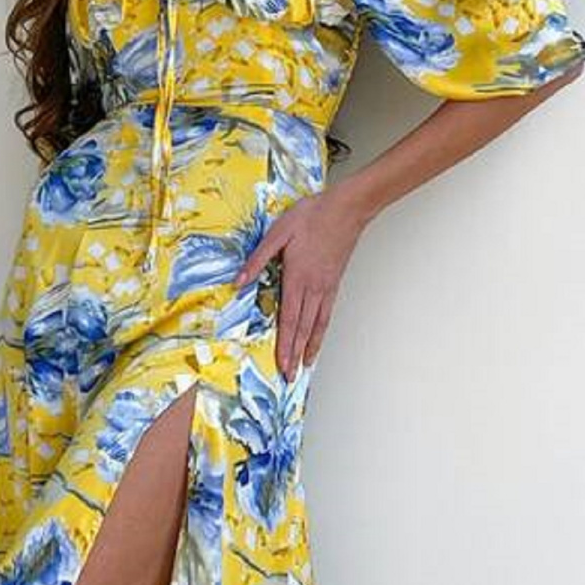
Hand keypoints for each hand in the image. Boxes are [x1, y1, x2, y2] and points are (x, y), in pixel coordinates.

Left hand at [237, 190, 365, 377]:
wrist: (346, 208)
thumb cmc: (312, 215)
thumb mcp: (277, 233)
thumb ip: (257, 259)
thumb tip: (237, 282)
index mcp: (297, 277)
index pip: (288, 319)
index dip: (284, 345)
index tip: (282, 364)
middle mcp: (313, 287)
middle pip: (303, 329)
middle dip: (295, 355)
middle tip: (291, 377)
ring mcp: (326, 287)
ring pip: (317, 325)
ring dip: (310, 348)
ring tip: (306, 366)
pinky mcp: (334, 283)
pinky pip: (327, 313)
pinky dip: (322, 330)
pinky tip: (319, 338)